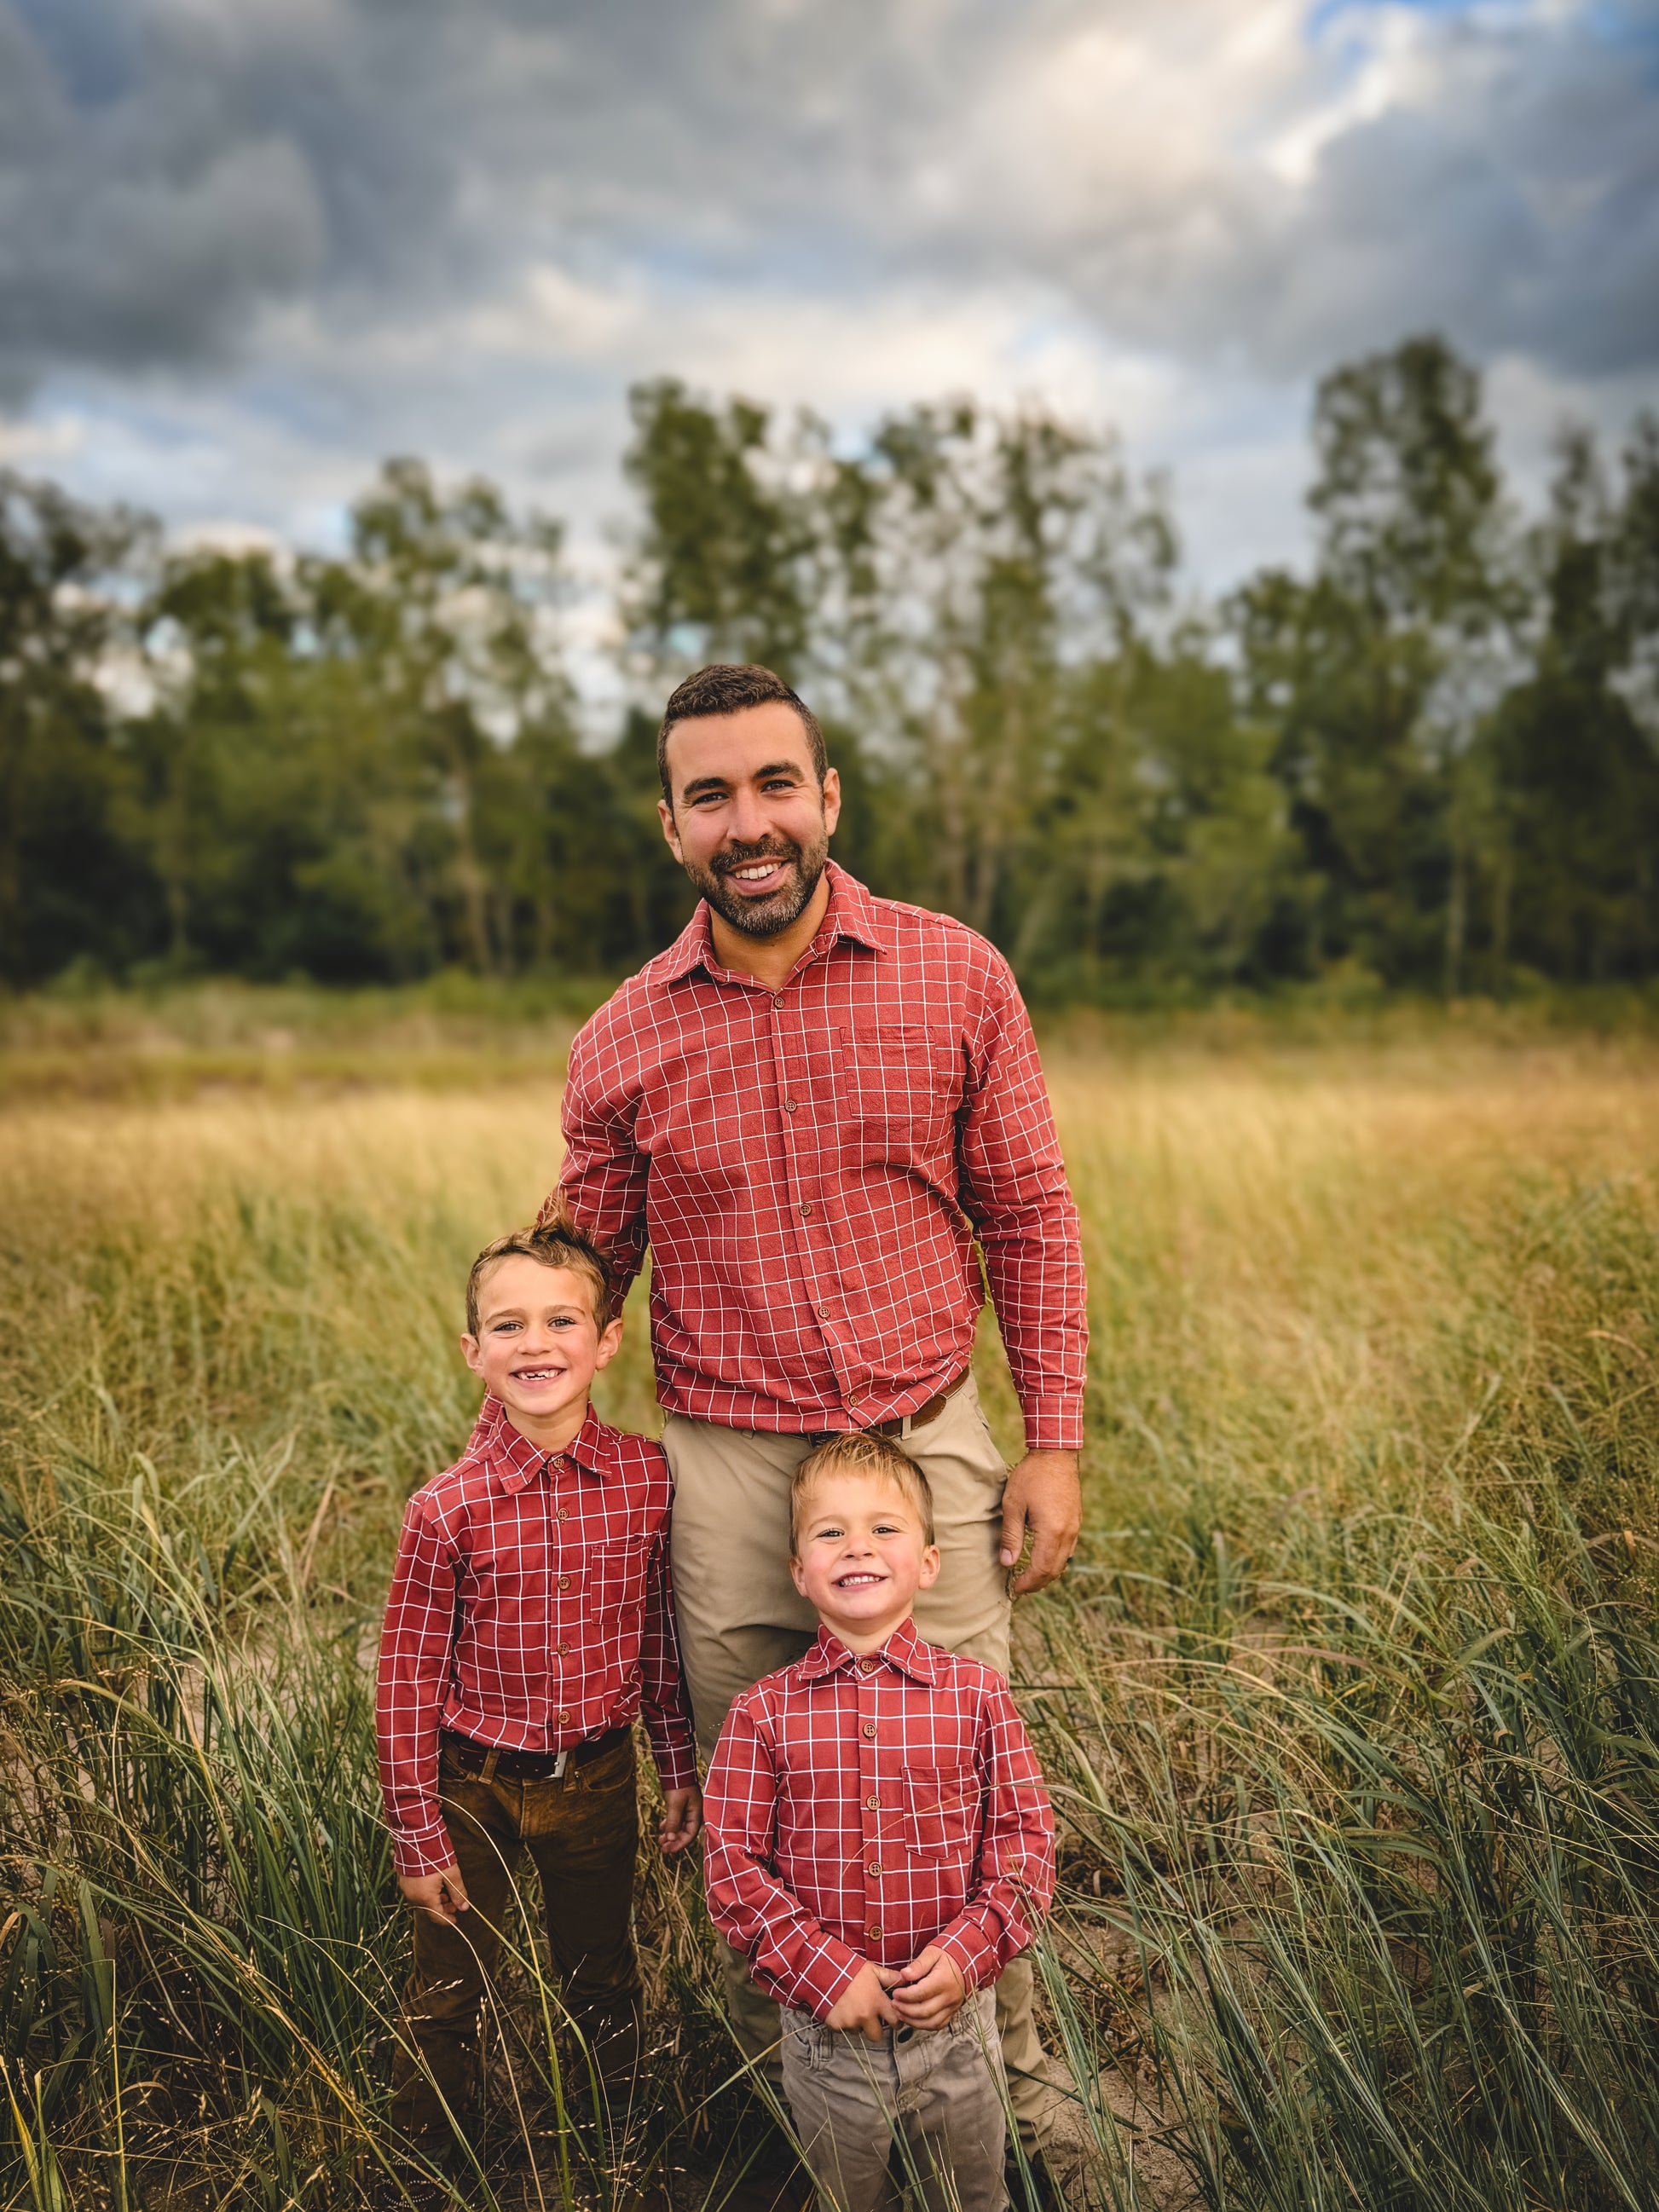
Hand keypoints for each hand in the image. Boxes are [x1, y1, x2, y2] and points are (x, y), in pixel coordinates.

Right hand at [399, 1863, 469, 1923]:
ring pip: (423, 1903)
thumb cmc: (436, 1857)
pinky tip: (435, 1887)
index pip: (437, 1917)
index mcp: (426, 1898)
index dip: (447, 1920)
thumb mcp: (451, 1874)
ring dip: (435, 1901)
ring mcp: (407, 1890)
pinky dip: (426, 1895)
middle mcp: (414, 1898)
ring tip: (446, 1894)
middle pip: (429, 1911)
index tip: (455, 1920)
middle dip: (443, 1909)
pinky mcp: (404, 1883)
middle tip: (454, 1904)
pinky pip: (416, 1895)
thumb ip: (458, 1892)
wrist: (417, 1841)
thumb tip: (464, 1908)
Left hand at [659, 1786, 702, 1853]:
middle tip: (662, 1846)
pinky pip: (677, 1820)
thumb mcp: (675, 1805)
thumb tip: (670, 1839)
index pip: (690, 1835)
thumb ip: (673, 1822)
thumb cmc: (678, 1786)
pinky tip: (661, 1827)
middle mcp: (695, 1814)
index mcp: (697, 1814)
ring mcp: (689, 1810)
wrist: (676, 1769)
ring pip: (680, 1827)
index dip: (678, 1844)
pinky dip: (669, 1825)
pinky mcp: (682, 1806)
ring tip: (660, 1839)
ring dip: (670, 1834)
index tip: (667, 1849)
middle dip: (673, 1840)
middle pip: (685, 1833)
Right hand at [825, 1961, 900, 2041]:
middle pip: (876, 2035)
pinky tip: (842, 2009)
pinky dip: (843, 2022)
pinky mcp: (837, 2025)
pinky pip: (843, 2029)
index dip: (896, 2022)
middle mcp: (865, 2015)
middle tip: (871, 2019)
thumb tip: (904, 1979)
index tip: (893, 2021)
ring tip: (852, 2008)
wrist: (824, 1971)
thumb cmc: (849, 1969)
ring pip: (858, 2031)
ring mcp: (850, 2021)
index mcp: (877, 2002)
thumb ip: (889, 1977)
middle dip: (875, 2029)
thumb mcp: (872, 1969)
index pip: (894, 2021)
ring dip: (857, 2024)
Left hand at [891, 1946, 965, 2030]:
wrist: (967, 1961)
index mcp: (943, 1980)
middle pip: (924, 2011)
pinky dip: (924, 2025)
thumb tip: (904, 1975)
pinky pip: (938, 2025)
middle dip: (905, 2010)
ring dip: (912, 2021)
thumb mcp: (931, 1953)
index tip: (895, 1993)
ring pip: (931, 2023)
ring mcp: (952, 2006)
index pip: (921, 1993)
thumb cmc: (947, 1955)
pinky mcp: (952, 2012)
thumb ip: (918, 1965)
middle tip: (894, 2003)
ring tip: (900, 2013)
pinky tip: (913, 2019)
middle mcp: (949, 1996)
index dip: (905, 1996)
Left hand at [999, 1448, 1081, 1594]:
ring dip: (1048, 1572)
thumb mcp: (1013, 1504)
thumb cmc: (1031, 1476)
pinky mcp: (1076, 1520)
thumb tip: (1007, 1563)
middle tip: (1021, 1587)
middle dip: (1038, 1582)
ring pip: (1064, 1560)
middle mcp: (1068, 1533)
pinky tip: (1043, 1556)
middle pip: (1055, 1569)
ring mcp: (1075, 1526)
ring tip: (1030, 1576)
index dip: (1028, 1583)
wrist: (1056, 1454)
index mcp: (1052, 1531)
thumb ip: (1011, 1536)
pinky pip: (1069, 1548)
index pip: (1041, 1569)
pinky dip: (1056, 1559)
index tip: (1015, 1588)